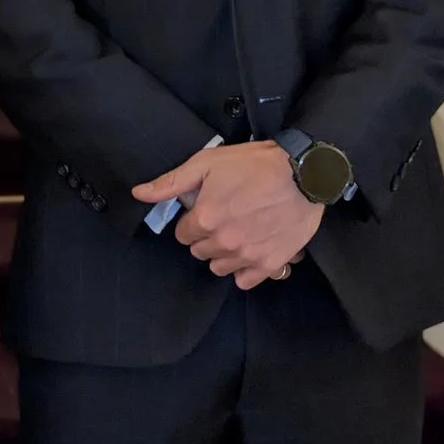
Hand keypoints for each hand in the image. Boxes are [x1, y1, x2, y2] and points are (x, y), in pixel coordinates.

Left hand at [134, 143, 323, 289]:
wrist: (304, 173)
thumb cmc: (256, 164)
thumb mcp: (207, 163)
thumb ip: (171, 183)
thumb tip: (139, 193)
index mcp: (205, 219)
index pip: (183, 235)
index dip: (193, 220)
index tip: (208, 208)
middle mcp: (223, 242)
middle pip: (200, 251)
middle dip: (207, 236)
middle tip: (225, 216)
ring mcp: (247, 256)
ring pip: (220, 267)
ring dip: (224, 253)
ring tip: (239, 231)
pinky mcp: (270, 264)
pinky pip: (244, 280)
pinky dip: (245, 268)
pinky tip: (251, 248)